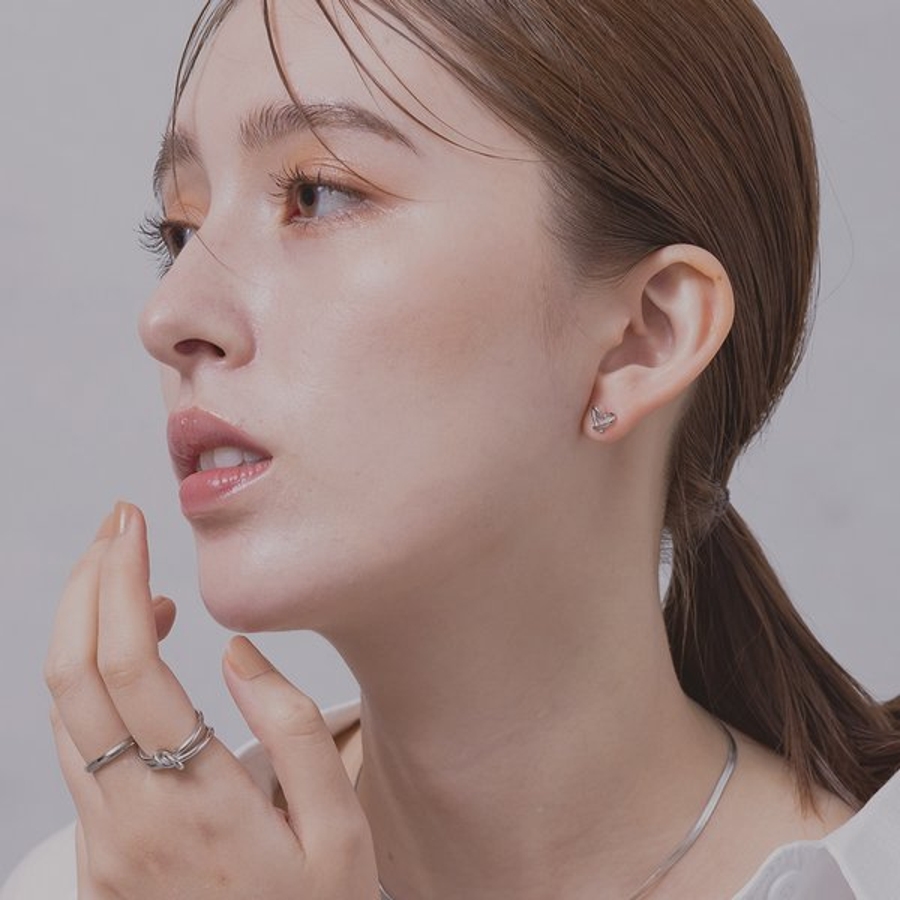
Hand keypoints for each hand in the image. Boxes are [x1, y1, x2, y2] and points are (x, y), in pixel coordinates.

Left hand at [44, 502, 377, 898]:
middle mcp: (129, 825)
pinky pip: (77, 751)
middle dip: (85, 587)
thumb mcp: (339, 831)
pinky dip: (94, 685)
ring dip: (86, 632)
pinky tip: (136, 662)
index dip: (122, 583)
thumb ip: (294, 730)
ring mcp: (103, 847)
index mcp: (196, 807)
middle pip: (70, 680)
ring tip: (138, 586)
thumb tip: (235, 652)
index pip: (130, 668)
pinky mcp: (96, 860)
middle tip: (118, 529)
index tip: (133, 526)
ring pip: (62, 714)